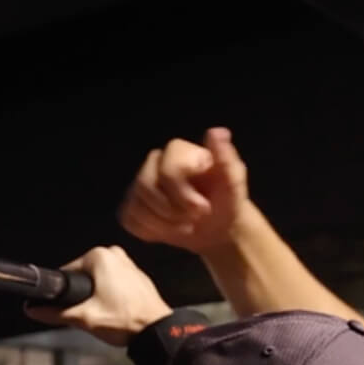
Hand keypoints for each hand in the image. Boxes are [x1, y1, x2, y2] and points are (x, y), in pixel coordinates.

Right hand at [25, 245, 169, 346]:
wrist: (156, 331)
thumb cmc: (126, 321)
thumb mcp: (85, 318)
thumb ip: (56, 313)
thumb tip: (34, 310)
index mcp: (99, 256)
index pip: (68, 271)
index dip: (65, 291)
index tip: (70, 306)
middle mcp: (115, 254)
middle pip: (84, 276)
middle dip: (83, 295)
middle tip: (91, 312)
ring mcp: (129, 264)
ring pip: (100, 281)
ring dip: (97, 296)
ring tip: (105, 313)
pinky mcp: (138, 276)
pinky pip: (115, 284)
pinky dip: (112, 296)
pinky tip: (116, 310)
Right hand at [119, 127, 249, 252]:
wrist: (217, 227)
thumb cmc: (226, 200)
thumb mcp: (234, 181)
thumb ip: (226, 158)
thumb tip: (219, 132)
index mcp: (178, 151)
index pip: (166, 169)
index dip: (182, 193)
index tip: (203, 208)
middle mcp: (155, 162)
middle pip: (145, 186)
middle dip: (171, 210)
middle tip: (193, 220)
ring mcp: (141, 183)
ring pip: (136, 204)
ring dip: (163, 224)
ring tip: (186, 226)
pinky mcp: (133, 205)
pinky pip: (129, 219)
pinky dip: (151, 231)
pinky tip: (169, 231)